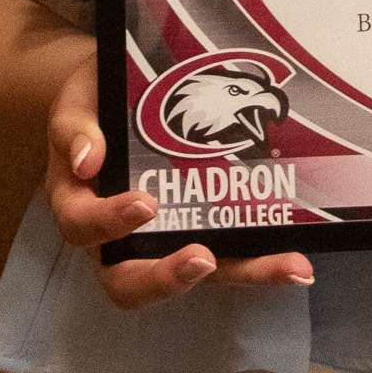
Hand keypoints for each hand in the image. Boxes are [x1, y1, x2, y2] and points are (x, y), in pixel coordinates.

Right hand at [46, 54, 314, 308]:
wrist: (116, 90)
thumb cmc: (93, 103)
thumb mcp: (76, 103)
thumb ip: (74, 128)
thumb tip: (86, 159)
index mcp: (80, 206)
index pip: (83, 229)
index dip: (110, 223)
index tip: (144, 202)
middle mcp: (117, 238)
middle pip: (129, 282)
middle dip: (167, 277)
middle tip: (201, 257)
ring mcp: (163, 239)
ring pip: (193, 276)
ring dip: (242, 274)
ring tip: (286, 267)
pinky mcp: (202, 230)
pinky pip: (228, 254)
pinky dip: (261, 261)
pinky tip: (296, 261)